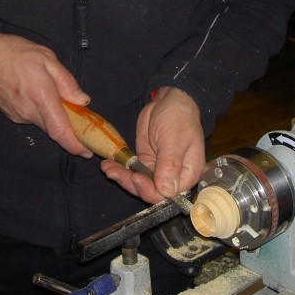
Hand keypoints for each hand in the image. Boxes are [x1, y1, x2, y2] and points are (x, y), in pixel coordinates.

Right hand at [0, 33, 92, 156]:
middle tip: (83, 123)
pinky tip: (40, 96)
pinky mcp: (10, 115)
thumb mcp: (47, 58)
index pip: (59, 130)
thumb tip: (82, 100)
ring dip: (54, 118)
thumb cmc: (15, 53)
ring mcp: (17, 116)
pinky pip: (32, 118)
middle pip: (54, 130)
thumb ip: (66, 81)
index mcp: (41, 97)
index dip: (74, 145)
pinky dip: (41, 113)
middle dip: (69, 131)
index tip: (87, 152)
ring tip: (58, 99)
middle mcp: (27, 112)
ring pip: (43, 123)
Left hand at [101, 87, 204, 203]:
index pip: (169, 195)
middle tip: (115, 172)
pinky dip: (120, 170)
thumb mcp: (174, 140)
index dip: (150, 191)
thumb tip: (167, 191)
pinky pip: (132, 171)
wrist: (170, 100)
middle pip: (151, 191)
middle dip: (131, 184)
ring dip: (122, 178)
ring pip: (138, 183)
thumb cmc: (179, 118)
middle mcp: (173, 176)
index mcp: (187, 174)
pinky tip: (108, 165)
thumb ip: (170, 165)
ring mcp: (157, 170)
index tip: (135, 177)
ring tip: (107, 168)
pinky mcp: (145, 162)